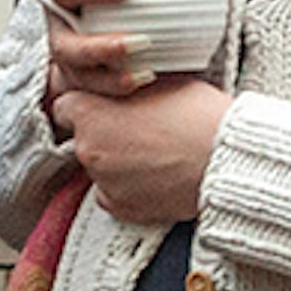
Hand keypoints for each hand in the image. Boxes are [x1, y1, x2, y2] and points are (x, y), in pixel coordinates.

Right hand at [37, 0, 156, 116]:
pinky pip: (88, 83)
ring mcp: (65, 45)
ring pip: (67, 45)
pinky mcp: (76, 79)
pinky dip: (114, 81)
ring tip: (140, 42)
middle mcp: (61, 10)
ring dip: (101, 44)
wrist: (131, 59)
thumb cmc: (142, 11)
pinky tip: (144, 74)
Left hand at [62, 73, 228, 228]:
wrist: (224, 160)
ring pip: (100, 168)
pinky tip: (156, 178)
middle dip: (105, 135)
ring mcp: (103, 182)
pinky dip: (128, 189)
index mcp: (90, 112)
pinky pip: (113, 196)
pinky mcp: (121, 209)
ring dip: (118, 163)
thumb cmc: (200, 116)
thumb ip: (129, 85)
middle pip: (84, 139)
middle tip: (141, 131)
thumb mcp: (161, 81)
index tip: (104, 109)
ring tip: (155, 156)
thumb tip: (126, 82)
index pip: (65, 107)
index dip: (87, 106)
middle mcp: (88, 149)